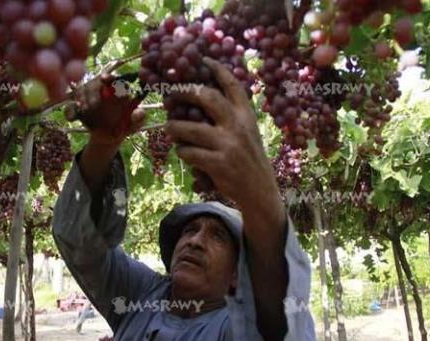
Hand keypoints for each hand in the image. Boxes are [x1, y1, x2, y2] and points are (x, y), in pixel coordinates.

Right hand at [65, 74, 144, 147]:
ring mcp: (88, 97)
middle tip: (93, 106)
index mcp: (118, 90)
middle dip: (92, 93)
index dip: (109, 77)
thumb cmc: (126, 126)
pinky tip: (75, 118)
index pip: (114, 79)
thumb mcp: (135, 125)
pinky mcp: (77, 108)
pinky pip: (70, 107)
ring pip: (80, 93)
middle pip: (94, 83)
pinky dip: (71, 112)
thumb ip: (139, 119)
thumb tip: (139, 112)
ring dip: (83, 104)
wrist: (110, 138)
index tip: (104, 78)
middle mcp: (102, 89)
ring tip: (89, 116)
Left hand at [164, 58, 284, 222]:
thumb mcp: (249, 133)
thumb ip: (232, 117)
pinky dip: (182, 152)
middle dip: (184, 92)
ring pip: (191, 128)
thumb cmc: (250, 160)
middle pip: (207, 98)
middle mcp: (238, 126)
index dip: (217, 69)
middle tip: (170, 94)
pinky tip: (182, 153)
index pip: (233, 85)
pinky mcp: (219, 164)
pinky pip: (190, 152)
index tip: (203, 59)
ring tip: (168, 128)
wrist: (260, 192)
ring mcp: (228, 145)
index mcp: (247, 116)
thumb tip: (204, 99)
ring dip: (175, 127)